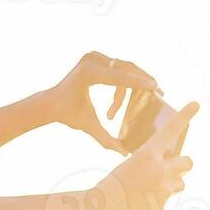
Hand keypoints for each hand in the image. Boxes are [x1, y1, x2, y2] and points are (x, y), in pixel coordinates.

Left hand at [43, 52, 161, 152]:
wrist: (51, 102)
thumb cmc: (67, 114)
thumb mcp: (87, 126)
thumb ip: (105, 139)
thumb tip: (123, 153)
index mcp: (87, 73)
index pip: (118, 77)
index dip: (137, 82)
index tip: (153, 87)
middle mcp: (91, 59)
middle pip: (125, 68)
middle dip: (142, 81)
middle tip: (158, 92)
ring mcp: (94, 56)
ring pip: (124, 67)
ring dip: (135, 81)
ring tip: (151, 93)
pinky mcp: (96, 57)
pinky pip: (119, 66)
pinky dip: (127, 78)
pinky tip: (136, 90)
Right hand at [97, 101, 197, 209]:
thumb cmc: (107, 189)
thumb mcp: (127, 168)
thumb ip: (148, 168)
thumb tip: (164, 176)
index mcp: (147, 155)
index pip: (171, 130)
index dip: (185, 116)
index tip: (196, 104)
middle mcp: (160, 171)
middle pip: (187, 161)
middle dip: (182, 164)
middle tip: (171, 166)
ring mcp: (163, 191)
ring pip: (179, 184)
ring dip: (170, 184)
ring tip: (148, 190)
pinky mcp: (161, 209)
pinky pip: (162, 202)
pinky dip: (152, 204)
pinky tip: (136, 207)